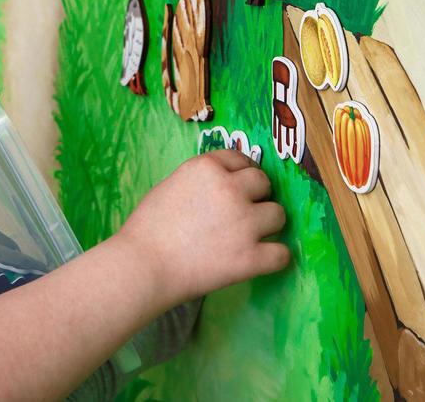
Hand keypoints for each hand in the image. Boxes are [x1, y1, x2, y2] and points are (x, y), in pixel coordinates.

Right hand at [113, 149, 288, 306]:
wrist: (143, 266)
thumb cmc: (146, 228)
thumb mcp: (171, 185)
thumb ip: (201, 181)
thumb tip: (222, 186)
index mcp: (208, 167)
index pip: (240, 158)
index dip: (243, 173)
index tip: (242, 185)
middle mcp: (231, 188)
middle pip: (264, 184)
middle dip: (257, 196)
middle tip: (244, 212)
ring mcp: (244, 222)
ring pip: (278, 215)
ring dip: (268, 225)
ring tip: (251, 237)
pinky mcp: (251, 257)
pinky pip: (282, 254)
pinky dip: (274, 258)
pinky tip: (262, 260)